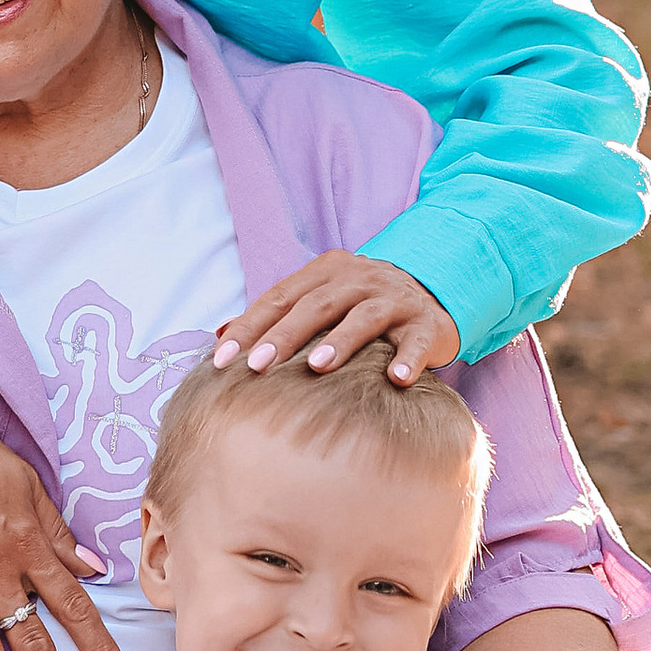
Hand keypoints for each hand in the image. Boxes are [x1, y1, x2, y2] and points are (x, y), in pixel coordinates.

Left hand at [212, 251, 459, 387]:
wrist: (431, 294)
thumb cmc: (360, 305)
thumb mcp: (319, 299)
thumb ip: (274, 316)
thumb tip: (219, 335)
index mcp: (326, 271)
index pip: (280, 297)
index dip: (250, 327)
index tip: (222, 360)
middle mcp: (359, 279)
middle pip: (316, 304)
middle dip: (284, 336)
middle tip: (256, 366)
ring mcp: (394, 299)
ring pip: (364, 317)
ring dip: (340, 341)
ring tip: (317, 367)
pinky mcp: (425, 323)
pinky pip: (416, 340)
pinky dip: (407, 358)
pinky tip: (397, 379)